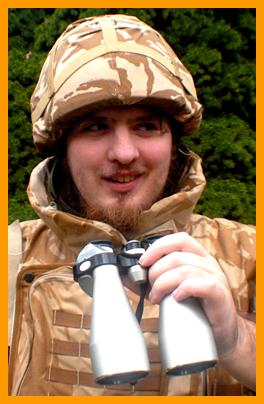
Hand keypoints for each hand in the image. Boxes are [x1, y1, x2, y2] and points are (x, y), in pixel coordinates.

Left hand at [139, 233, 237, 358]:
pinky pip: (200, 284)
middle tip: (149, 288)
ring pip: (184, 270)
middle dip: (156, 271)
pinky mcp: (219, 294)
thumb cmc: (196, 310)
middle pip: (176, 256)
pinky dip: (184, 289)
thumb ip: (152, 281)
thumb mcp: (172, 291)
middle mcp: (208, 263)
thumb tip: (126, 275)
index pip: (179, 240)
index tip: (143, 262)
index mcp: (198, 257)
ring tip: (156, 298)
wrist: (221, 335)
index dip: (158, 247)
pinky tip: (176, 298)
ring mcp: (216, 277)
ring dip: (163, 283)